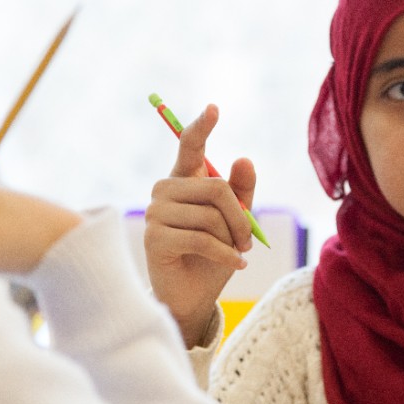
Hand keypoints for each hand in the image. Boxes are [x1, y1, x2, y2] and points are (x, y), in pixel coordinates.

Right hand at [142, 105, 255, 347]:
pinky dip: (226, 254)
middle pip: (216, 188)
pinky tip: (236, 264)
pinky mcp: (155, 238)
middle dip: (240, 217)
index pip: (189, 145)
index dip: (202, 126)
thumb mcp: (235, 222)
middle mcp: (165, 190)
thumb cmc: (212, 254)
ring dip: (233, 239)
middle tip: (248, 240)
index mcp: (183, 179)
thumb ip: (240, 192)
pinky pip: (202, 239)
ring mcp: (156, 213)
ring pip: (211, 216)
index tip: (215, 107)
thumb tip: (244, 158)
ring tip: (237, 254)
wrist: (192, 296)